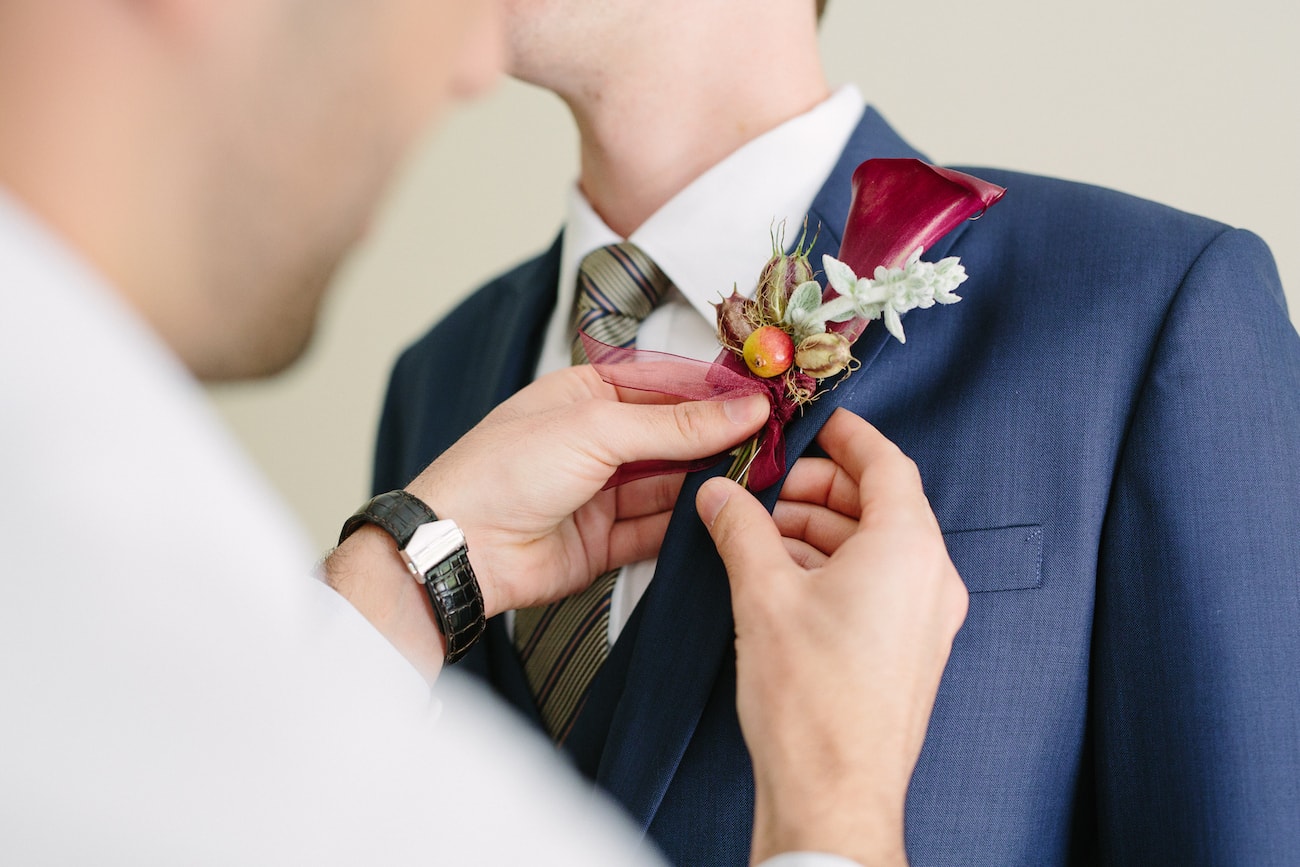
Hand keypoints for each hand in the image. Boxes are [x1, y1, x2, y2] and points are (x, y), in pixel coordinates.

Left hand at [326, 365, 767, 681]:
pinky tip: (722, 519)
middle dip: (718, 441)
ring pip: (669, 485)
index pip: (664, 385)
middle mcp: (594, 441)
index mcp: (584, 395)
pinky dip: (687, 527)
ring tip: (761, 481)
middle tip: (775, 443)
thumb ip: (676, 424)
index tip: (765, 400)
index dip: (714, 393)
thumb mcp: (597, 429)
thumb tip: (745, 410)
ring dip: (708, 484)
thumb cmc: (505, 470)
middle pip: (672, 437)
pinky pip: (656, 531)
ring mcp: (600, 493)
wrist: (461, 548)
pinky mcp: (604, 542)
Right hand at [696, 409, 967, 865]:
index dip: (848, 437)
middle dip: (820, 490)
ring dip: (820, 532)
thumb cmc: (815, 706)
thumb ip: (740, 530)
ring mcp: (924, 620)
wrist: (833, 795)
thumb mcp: (762, 595)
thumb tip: (722, 497)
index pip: (888, 464)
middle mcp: (930, 580)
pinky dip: (833, 569)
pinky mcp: (908, 652)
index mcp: (908, 550)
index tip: (817, 425)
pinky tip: (781, 579)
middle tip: (769, 488)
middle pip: (880, 504)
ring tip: (762, 536)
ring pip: (875, 548)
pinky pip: (877, 586)